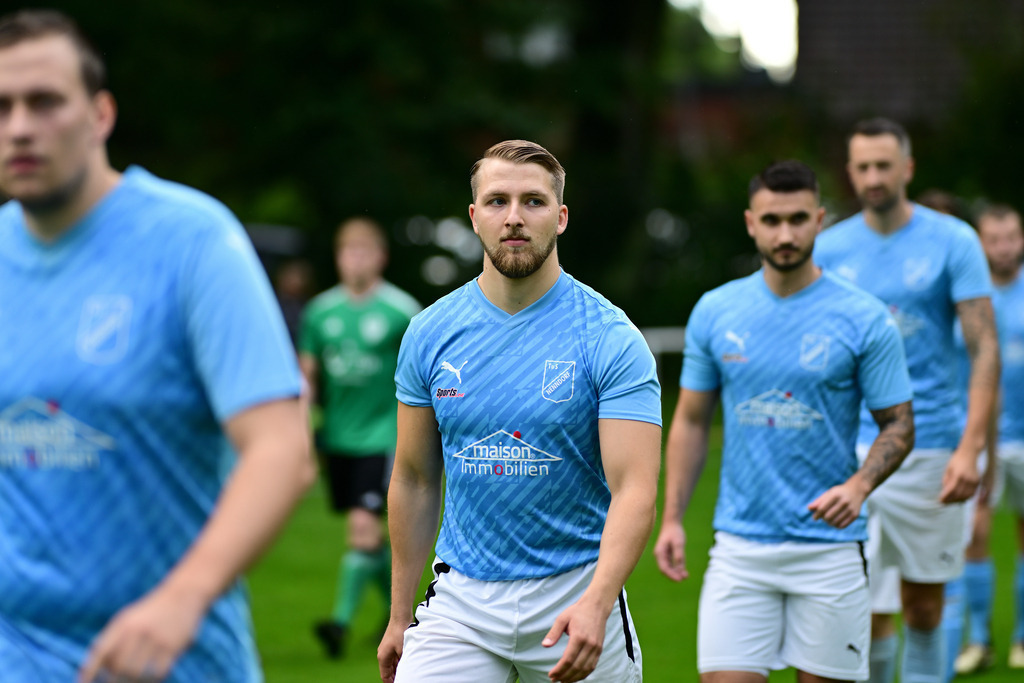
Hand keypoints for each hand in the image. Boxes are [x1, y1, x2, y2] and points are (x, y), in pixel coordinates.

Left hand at [78, 585, 206, 682]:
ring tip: (134, 681)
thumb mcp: (128, 619)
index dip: (90, 671)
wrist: (185, 592)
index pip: (100, 651)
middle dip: (114, 680)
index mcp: (123, 623)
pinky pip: (159, 672)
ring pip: (138, 672)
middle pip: (119, 666)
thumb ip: (110, 641)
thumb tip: (91, 673)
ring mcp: (157, 637)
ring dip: (133, 681)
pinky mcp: (174, 645)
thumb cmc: (150, 612)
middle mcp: (138, 630)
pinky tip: (152, 677)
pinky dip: (153, 679)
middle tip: (116, 682)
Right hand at [377, 619, 408, 682]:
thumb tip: (405, 671)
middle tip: (405, 678)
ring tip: (407, 673)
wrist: (400, 617)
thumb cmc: (400, 633)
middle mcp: (383, 654)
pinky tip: (407, 663)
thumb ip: (402, 662)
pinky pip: (394, 658)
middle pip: (388, 671)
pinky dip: (399, 662)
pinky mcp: (392, 645)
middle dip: (395, 676)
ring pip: (392, 665)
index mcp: (382, 658)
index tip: (399, 682)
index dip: (391, 682)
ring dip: (398, 669)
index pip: (385, 676)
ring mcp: (387, 649)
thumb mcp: (403, 650)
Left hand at [542, 597, 609, 682]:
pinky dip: (583, 674)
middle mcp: (589, 644)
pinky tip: (575, 676)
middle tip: (555, 679)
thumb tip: (545, 645)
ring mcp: (596, 648)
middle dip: (564, 676)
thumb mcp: (562, 618)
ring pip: (585, 669)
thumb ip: (553, 633)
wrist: (596, 607)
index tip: (551, 675)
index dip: (559, 670)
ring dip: (574, 678)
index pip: (568, 659)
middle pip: (576, 667)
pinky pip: (592, 666)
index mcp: (579, 637)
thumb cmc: (578, 612)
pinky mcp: (599, 650)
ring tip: (563, 681)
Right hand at [653, 522, 687, 580]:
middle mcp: (660, 555)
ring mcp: (664, 555)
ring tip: (686, 576)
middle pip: (666, 570)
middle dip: (674, 575)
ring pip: (669, 568)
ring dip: (677, 572)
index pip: (664, 568)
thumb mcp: (678, 543)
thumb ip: (679, 555)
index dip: (672, 575)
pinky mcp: (669, 554)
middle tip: (684, 578)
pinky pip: (672, 564)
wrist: (672, 522)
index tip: (680, 579)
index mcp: (659, 553)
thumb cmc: (674, 531)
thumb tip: (680, 568)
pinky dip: (678, 568)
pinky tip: (685, 571)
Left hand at [808, 479, 868, 528]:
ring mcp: (850, 508)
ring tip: (829, 519)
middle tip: (823, 517)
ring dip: (829, 523)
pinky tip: (835, 522)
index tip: (814, 518)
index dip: (817, 514)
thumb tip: (809, 508)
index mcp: (835, 495)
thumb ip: (819, 501)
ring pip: (835, 522)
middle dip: (823, 519)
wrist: (856, 490)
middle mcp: (844, 501)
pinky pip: (842, 526)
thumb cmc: (839, 493)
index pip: (822, 508)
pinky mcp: (855, 515)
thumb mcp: (829, 493)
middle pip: (828, 516)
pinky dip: (836, 526)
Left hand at [940, 449, 979, 503]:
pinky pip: (972, 493)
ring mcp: (974, 481)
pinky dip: (965, 497)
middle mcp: (967, 479)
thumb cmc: (957, 460)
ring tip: (951, 502)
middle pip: (959, 494)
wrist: (970, 453)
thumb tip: (945, 491)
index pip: (951, 490)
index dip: (945, 497)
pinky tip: (960, 498)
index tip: (940, 501)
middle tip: (944, 503)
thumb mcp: (948, 468)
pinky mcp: (978, 482)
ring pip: (966, 495)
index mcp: (958, 475)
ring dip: (958, 500)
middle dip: (951, 500)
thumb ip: (946, 480)